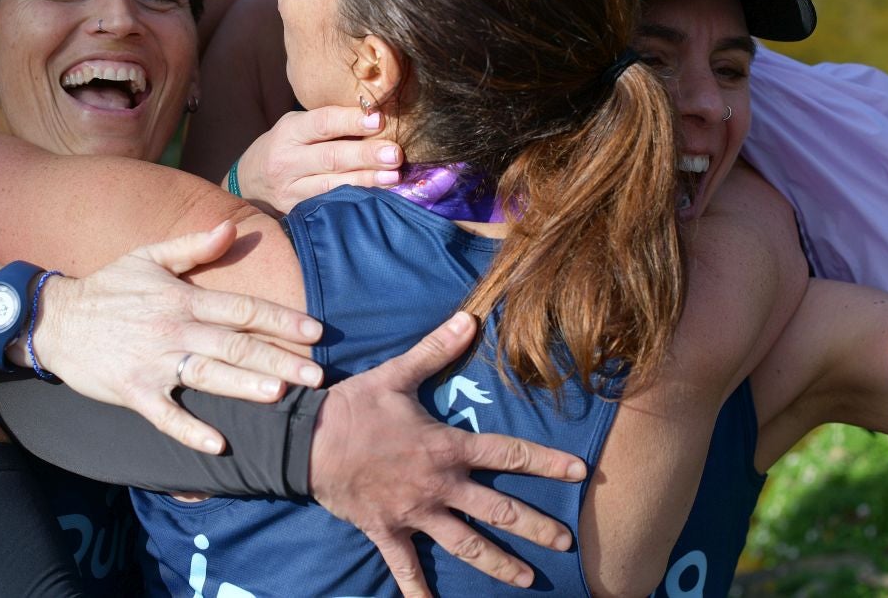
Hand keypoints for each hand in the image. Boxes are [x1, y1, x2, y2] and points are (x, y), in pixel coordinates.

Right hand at [31, 222, 324, 453]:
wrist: (56, 319)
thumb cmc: (107, 287)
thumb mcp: (147, 257)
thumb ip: (193, 247)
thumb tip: (231, 228)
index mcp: (183, 297)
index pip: (242, 308)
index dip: (281, 318)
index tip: (316, 330)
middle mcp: (174, 329)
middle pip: (235, 344)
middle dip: (279, 359)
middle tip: (316, 374)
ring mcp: (154, 361)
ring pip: (208, 374)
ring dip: (244, 385)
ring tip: (279, 394)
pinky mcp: (133, 390)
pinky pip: (166, 414)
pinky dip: (190, 430)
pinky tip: (218, 444)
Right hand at [233, 106, 403, 215]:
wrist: (249, 182)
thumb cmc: (286, 147)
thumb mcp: (297, 126)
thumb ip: (328, 123)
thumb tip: (376, 117)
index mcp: (289, 132)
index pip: (322, 123)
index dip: (350, 121)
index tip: (379, 120)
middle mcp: (286, 161)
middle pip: (330, 157)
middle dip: (365, 155)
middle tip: (395, 153)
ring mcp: (290, 190)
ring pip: (332, 185)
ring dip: (366, 181)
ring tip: (393, 176)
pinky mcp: (296, 211)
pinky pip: (328, 206)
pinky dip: (354, 201)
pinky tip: (377, 199)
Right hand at [310, 313, 586, 595]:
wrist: (307, 443)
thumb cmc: (354, 408)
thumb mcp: (396, 375)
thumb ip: (436, 350)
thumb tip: (468, 318)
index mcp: (446, 447)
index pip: (507, 453)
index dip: (546, 462)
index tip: (579, 472)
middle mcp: (439, 485)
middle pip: (498, 510)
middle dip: (535, 526)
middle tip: (565, 542)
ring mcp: (415, 513)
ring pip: (466, 545)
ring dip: (498, 564)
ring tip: (526, 581)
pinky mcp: (388, 531)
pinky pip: (406, 567)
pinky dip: (418, 591)